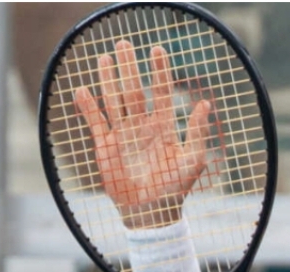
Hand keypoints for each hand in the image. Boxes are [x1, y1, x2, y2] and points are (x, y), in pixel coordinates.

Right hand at [74, 40, 211, 229]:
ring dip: (108, 80)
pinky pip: (95, 121)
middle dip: (130, 67)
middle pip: (135, 89)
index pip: (162, 92)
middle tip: (124, 43)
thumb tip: (206, 104)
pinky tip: (83, 90)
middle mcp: (143, 125)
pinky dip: (88, 107)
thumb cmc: (175, 187)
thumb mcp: (192, 159)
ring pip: (114, 100)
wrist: (152, 211)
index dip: (160, 71)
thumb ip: (197, 132)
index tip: (157, 49)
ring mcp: (123, 133)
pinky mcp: (105, 145)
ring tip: (105, 57)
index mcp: (164, 127)